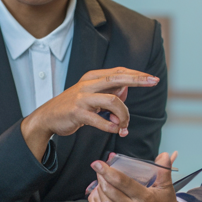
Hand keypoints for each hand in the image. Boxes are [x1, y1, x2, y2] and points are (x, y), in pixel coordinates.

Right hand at [19, 68, 159, 159]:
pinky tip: (114, 130)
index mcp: (92, 77)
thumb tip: (128, 90)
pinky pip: (101, 120)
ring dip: (124, 115)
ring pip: (113, 101)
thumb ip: (109, 92)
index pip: (119, 72)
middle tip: (153, 83)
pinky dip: (111, 126)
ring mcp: (82, 98)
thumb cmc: (72, 106)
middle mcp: (88, 84)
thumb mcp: (91, 95)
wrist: (47, 117)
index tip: (152, 79)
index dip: (137, 75)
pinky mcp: (78, 113)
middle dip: (138, 80)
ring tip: (123, 125)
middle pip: (117, 79)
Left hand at [87, 151, 190, 201]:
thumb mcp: (167, 187)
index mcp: (146, 199)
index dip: (107, 171)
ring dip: (98, 191)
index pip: (122, 182)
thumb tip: (163, 154)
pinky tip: (97, 197)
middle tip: (99, 171)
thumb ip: (164, 169)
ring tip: (99, 182)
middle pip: (110, 192)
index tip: (98, 163)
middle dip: (101, 178)